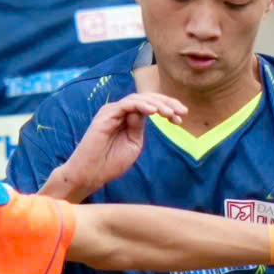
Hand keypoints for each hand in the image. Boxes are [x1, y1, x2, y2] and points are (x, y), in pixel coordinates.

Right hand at [46, 92, 188, 200]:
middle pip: (147, 99)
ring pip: (139, 99)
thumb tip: (146, 112)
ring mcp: (112, 112)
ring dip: (157, 104)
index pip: (151, 106)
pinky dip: (142, 106)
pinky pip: (127, 105)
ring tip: (170, 113)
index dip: (167, 109)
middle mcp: (120, 112)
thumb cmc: (110, 163)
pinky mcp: (106, 115)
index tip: (181, 120)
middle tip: (183, 112)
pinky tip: (154, 112)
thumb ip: (140, 128)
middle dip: (167, 103)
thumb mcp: (133, 144)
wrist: (90, 174)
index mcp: (128, 119)